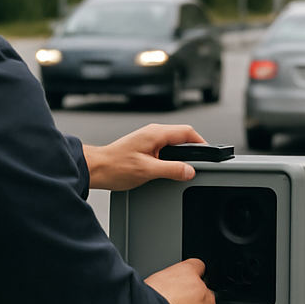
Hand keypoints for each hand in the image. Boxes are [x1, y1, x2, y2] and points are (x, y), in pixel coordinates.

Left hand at [83, 123, 205, 191]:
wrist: (96, 169)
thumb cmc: (115, 166)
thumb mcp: (148, 171)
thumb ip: (171, 170)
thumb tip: (189, 170)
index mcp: (156, 133)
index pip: (188, 132)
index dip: (201, 143)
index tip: (208, 155)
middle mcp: (153, 132)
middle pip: (182, 136)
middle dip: (193, 149)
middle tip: (200, 163)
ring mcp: (148, 138)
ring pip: (174, 142)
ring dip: (182, 154)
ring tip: (186, 167)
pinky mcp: (144, 146)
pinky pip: (165, 148)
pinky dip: (172, 157)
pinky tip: (170, 168)